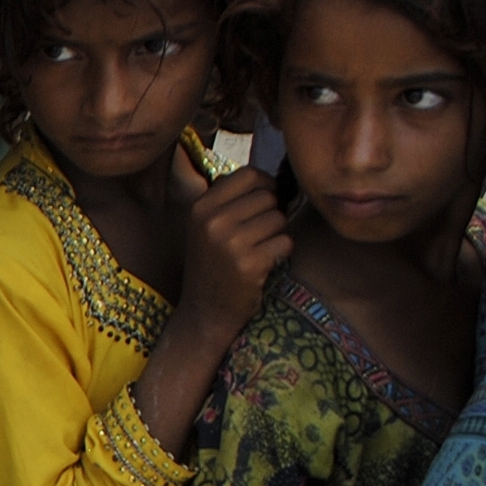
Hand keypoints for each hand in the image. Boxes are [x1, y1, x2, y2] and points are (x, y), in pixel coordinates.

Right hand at [175, 165, 290, 337]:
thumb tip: (274, 179)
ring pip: (279, 219)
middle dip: (272, 213)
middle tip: (257, 235)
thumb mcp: (206, 226)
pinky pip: (285, 242)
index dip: (265, 186)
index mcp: (201, 207)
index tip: (262, 204)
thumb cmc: (213, 265)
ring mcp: (230, 242)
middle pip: (268, 196)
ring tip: (257, 250)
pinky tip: (262, 265)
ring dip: (276, 235)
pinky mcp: (250, 263)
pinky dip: (280, 253)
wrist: (205, 311)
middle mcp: (212, 221)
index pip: (249, 174)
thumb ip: (231, 199)